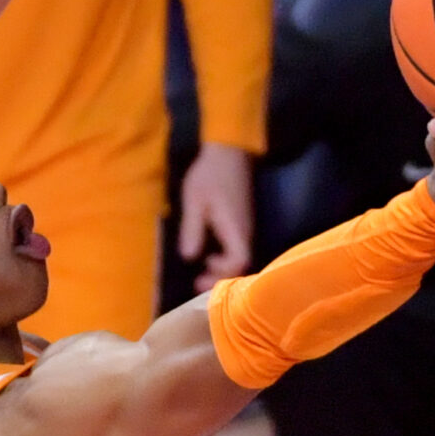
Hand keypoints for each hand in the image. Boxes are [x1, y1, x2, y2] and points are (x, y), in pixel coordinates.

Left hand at [176, 141, 252, 290]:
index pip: (239, 260)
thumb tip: (189, 257)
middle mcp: (245, 230)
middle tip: (197, 283)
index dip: (222, 272)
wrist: (229, 152)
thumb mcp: (194, 201)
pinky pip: (237, 249)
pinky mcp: (242, 223)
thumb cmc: (210, 174)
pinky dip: (224, 259)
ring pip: (240, 257)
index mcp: (235, 227)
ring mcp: (245, 227)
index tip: (201, 275)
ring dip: (222, 269)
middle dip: (220, 277)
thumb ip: (192, 229)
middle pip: (241, 264)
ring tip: (200, 275)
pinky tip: (208, 257)